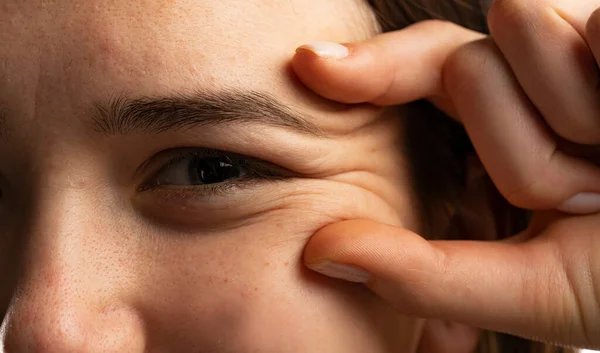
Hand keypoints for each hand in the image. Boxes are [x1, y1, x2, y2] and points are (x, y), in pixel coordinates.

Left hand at [293, 1, 599, 348]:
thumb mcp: (535, 290)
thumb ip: (425, 275)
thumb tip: (318, 254)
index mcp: (512, 130)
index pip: (427, 77)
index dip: (368, 72)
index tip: (308, 66)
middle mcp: (545, 80)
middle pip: (467, 66)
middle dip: (526, 144)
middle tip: (594, 192)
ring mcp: (588, 43)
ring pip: (518, 31)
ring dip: (571, 118)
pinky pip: (581, 25)